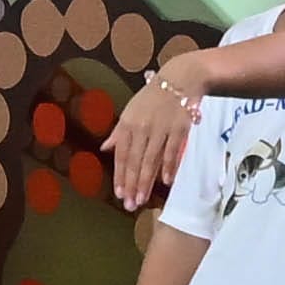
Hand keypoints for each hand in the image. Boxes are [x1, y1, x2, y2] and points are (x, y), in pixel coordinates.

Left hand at [105, 44, 218, 209]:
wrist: (180, 79)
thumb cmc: (153, 97)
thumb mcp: (130, 111)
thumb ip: (119, 132)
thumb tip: (105, 148)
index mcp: (128, 124)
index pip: (122, 155)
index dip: (120, 176)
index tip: (119, 194)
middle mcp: (142, 127)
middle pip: (135, 161)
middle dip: (132, 185)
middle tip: (130, 205)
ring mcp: (161, 128)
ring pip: (151, 160)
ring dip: (146, 182)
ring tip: (142, 199)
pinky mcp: (179, 128)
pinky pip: (172, 151)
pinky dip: (169, 166)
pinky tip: (165, 181)